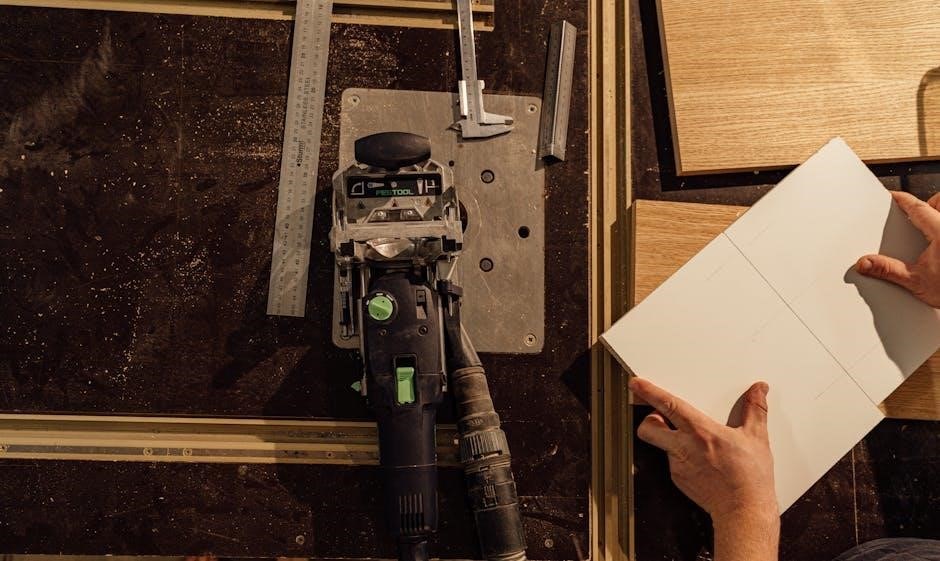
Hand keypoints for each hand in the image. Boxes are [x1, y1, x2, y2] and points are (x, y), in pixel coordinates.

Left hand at [630, 377, 778, 560]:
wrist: (744, 511)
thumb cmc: (750, 478)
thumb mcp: (757, 438)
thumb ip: (755, 410)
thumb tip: (759, 390)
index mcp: (701, 432)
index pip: (668, 405)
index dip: (649, 392)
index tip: (637, 384)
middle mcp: (684, 447)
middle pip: (648, 428)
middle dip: (648, 419)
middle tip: (658, 415)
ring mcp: (678, 465)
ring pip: (659, 445)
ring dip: (667, 439)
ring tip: (686, 439)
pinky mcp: (678, 479)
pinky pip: (671, 462)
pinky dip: (679, 457)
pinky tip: (697, 460)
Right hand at [856, 191, 939, 307]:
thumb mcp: (916, 282)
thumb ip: (888, 270)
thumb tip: (866, 264)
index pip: (918, 207)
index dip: (902, 200)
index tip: (893, 196)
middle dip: (930, 204)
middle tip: (916, 215)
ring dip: (938, 215)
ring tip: (929, 229)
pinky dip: (939, 230)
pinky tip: (935, 247)